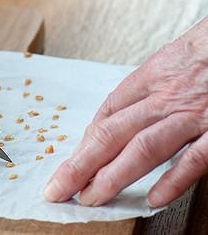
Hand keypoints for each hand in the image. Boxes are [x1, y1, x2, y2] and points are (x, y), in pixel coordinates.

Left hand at [45, 17, 207, 207]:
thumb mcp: (173, 56)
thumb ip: (152, 83)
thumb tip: (128, 108)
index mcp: (151, 78)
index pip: (107, 112)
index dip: (86, 140)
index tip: (73, 159)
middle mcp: (164, 98)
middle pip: (111, 134)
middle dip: (80, 165)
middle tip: (60, 187)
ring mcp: (191, 115)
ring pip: (142, 148)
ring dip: (112, 176)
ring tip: (90, 197)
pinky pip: (194, 158)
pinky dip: (173, 179)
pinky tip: (153, 198)